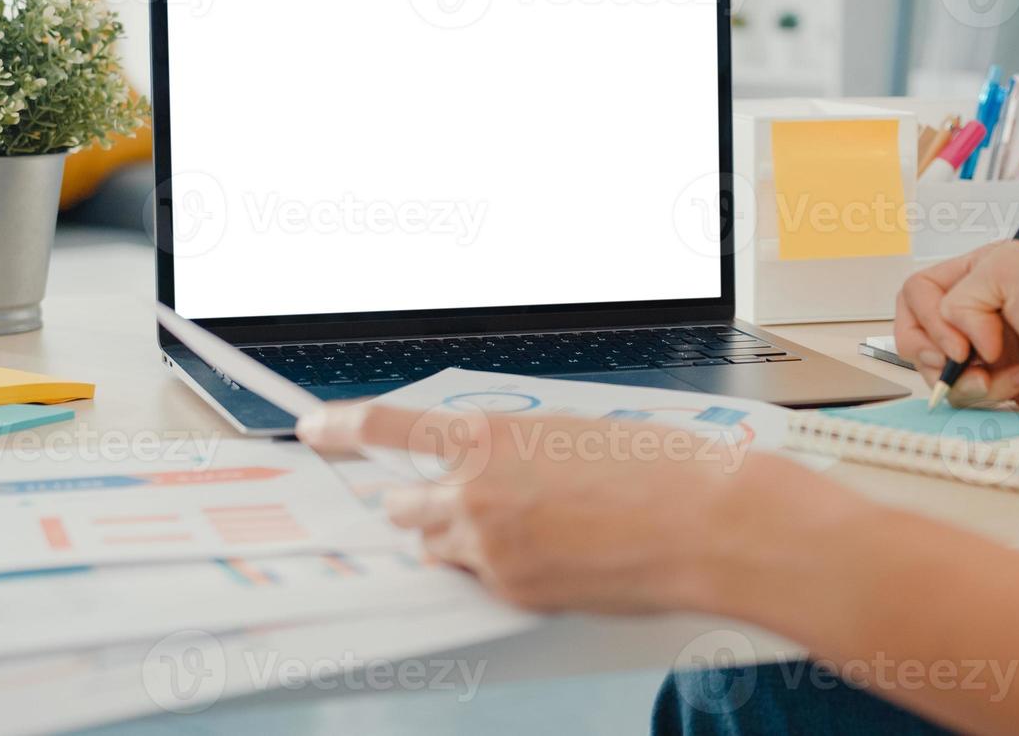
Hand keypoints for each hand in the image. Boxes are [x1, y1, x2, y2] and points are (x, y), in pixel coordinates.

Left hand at [295, 402, 786, 612]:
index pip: (386, 428)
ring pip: (440, 547)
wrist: (703, 522)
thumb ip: (512, 449)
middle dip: (425, 502)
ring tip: (529, 528)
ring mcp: (489, 548)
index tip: (315, 427)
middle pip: (406, 505)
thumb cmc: (655, 465)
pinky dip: (502, 569)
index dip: (341, 428)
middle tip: (463, 499)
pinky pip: (481, 580)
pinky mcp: (512, 592)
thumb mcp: (571, 431)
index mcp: (488, 436)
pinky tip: (557, 554)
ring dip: (463, 538)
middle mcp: (474, 492)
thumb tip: (491, 465)